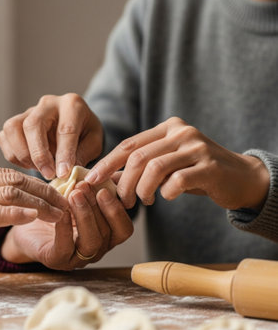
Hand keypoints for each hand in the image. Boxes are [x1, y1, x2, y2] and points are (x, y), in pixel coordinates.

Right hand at [0, 93, 103, 179]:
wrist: (74, 126)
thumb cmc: (85, 135)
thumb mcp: (93, 143)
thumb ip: (82, 155)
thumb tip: (65, 172)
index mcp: (72, 105)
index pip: (65, 129)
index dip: (64, 154)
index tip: (63, 174)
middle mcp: (47, 103)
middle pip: (33, 125)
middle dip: (39, 154)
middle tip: (48, 175)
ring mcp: (27, 111)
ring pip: (13, 128)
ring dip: (23, 154)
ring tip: (39, 169)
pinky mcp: (14, 122)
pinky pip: (4, 138)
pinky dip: (14, 156)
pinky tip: (30, 164)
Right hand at [0, 163, 67, 265]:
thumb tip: (2, 199)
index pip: (11, 173)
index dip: (38, 184)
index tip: (56, 194)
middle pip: (16, 180)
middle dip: (46, 192)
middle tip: (67, 202)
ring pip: (10, 193)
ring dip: (40, 203)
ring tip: (60, 214)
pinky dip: (16, 212)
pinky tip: (33, 216)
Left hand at [1, 181, 132, 269]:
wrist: (26, 221)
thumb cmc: (55, 207)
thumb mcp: (79, 193)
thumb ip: (99, 184)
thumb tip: (117, 168)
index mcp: (106, 235)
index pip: (124, 228)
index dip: (117, 209)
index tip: (104, 188)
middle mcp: (96, 249)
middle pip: (108, 233)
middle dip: (98, 207)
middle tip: (85, 186)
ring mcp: (77, 258)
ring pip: (91, 242)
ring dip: (85, 216)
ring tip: (74, 195)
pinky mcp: (56, 260)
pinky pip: (65, 247)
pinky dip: (65, 227)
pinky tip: (61, 211)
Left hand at [85, 117, 269, 210]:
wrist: (239, 177)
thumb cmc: (195, 172)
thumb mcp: (166, 165)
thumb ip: (139, 167)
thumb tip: (105, 179)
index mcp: (167, 128)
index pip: (128, 145)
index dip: (106, 164)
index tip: (90, 180)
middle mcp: (181, 132)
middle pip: (138, 157)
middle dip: (124, 183)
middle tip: (123, 200)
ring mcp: (197, 147)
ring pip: (154, 168)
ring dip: (142, 190)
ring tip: (144, 201)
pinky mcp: (210, 166)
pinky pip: (178, 180)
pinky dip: (167, 193)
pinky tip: (167, 197)